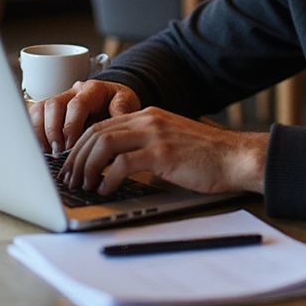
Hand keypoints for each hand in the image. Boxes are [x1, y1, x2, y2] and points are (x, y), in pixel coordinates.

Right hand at [29, 80, 139, 153]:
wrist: (114, 98)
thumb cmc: (119, 103)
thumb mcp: (128, 104)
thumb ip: (123, 111)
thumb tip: (118, 122)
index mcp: (93, 89)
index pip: (77, 105)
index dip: (71, 126)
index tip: (70, 146)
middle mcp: (73, 91)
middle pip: (54, 104)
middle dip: (53, 130)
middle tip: (58, 151)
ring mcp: (61, 98)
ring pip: (41, 108)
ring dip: (41, 131)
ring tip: (48, 151)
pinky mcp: (52, 108)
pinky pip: (35, 114)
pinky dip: (35, 131)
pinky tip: (42, 148)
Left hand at [60, 107, 267, 196]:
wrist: (235, 157)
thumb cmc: (206, 156)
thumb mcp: (171, 142)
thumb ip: (146, 145)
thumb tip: (118, 166)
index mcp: (149, 115)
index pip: (102, 125)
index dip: (81, 146)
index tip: (72, 165)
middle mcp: (148, 120)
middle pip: (97, 132)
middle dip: (77, 158)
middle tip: (70, 179)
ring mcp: (155, 135)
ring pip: (104, 144)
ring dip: (88, 167)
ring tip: (84, 185)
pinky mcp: (162, 153)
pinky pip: (123, 163)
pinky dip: (108, 178)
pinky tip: (106, 190)